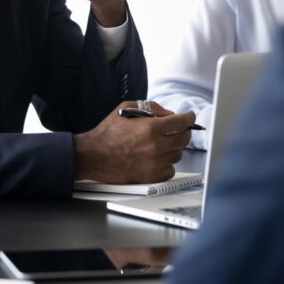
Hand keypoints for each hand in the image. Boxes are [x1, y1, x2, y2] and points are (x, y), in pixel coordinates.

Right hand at [73, 101, 195, 182]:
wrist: (93, 155)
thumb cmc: (107, 132)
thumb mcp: (126, 108)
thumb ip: (150, 107)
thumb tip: (168, 114)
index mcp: (151, 128)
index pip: (182, 122)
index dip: (189, 117)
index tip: (190, 116)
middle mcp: (156, 146)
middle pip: (184, 138)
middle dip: (183, 131)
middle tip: (177, 129)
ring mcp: (154, 163)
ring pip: (178, 154)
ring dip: (174, 147)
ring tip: (161, 143)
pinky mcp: (151, 176)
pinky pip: (170, 170)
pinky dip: (167, 163)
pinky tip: (158, 157)